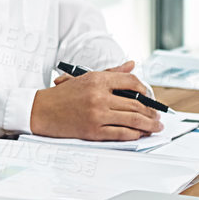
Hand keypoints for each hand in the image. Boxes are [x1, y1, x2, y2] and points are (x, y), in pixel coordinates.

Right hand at [29, 60, 163, 140]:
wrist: (40, 110)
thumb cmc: (62, 95)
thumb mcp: (85, 78)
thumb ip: (111, 73)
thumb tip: (132, 65)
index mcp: (97, 80)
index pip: (131, 82)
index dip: (146, 90)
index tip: (150, 97)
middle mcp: (98, 96)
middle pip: (136, 103)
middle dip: (152, 112)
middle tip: (158, 116)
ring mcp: (97, 115)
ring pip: (133, 120)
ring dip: (149, 125)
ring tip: (156, 126)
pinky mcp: (93, 131)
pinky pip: (122, 133)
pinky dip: (135, 134)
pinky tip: (140, 134)